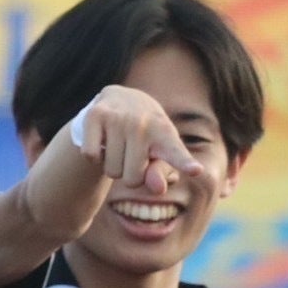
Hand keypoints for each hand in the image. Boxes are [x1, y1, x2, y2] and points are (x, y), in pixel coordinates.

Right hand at [70, 85, 203, 194]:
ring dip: (112, 166)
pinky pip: (91, 156)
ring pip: (111, 170)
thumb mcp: (158, 152)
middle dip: (129, 176)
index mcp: (166, 134)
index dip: (185, 163)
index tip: (196, 170)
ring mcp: (119, 118)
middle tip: (131, 156)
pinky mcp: (95, 115)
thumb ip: (159, 174)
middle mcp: (144, 124)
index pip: (176, 153)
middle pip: (132, 179)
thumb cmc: (145, 135)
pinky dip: (94, 157)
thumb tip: (158, 190)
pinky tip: (102, 143)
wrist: (121, 98)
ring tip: (118, 147)